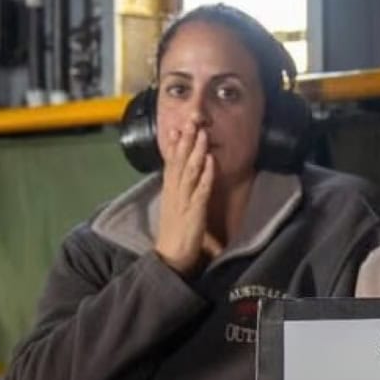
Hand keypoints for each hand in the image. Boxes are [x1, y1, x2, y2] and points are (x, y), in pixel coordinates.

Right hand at [153, 125, 215, 274]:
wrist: (168, 260)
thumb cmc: (173, 236)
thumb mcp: (174, 210)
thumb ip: (179, 196)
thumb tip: (183, 186)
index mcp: (169, 191)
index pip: (170, 163)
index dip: (174, 144)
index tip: (177, 126)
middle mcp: (174, 192)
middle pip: (179, 161)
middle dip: (186, 139)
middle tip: (191, 119)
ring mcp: (183, 201)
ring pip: (190, 171)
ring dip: (196, 151)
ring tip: (202, 133)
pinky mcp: (194, 212)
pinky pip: (201, 190)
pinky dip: (206, 175)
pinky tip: (211, 161)